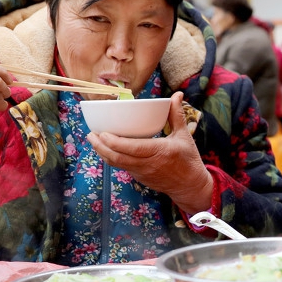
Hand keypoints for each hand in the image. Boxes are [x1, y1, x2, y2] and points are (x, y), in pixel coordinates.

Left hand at [87, 92, 214, 215]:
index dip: (114, 142)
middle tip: (91, 134)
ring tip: (94, 140)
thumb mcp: (184, 136)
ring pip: (116, 164)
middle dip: (100, 146)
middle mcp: (148, 164)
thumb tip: (177, 95)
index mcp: (160, 151)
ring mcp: (142, 173)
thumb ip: (177, 115)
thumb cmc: (188, 160)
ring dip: (102, 153)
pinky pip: (122, 167)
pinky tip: (106, 149)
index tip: (103, 132)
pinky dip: (112, 158)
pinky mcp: (140, 178)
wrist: (190, 186)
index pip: (132, 149)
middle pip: (117, 157)